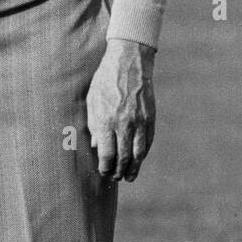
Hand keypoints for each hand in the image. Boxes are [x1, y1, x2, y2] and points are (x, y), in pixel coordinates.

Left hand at [87, 38, 155, 181]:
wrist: (128, 63)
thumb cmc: (105, 81)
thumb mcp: (92, 102)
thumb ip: (93, 126)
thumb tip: (96, 146)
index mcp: (105, 122)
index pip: (106, 155)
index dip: (105, 167)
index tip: (103, 171)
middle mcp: (123, 125)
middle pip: (122, 158)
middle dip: (118, 172)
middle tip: (115, 178)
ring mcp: (139, 122)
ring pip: (138, 154)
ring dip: (133, 169)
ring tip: (129, 177)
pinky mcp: (150, 118)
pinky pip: (147, 142)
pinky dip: (143, 154)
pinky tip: (139, 160)